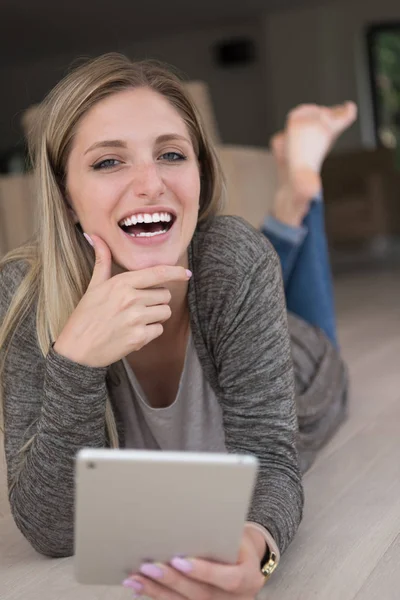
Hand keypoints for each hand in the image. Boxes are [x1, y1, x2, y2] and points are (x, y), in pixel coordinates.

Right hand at [53, 235, 190, 366]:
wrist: (76, 349)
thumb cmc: (85, 316)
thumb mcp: (93, 286)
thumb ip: (102, 261)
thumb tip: (94, 236)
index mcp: (122, 283)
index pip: (157, 273)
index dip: (175, 272)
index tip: (186, 273)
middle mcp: (131, 299)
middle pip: (165, 295)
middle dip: (156, 300)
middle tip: (137, 307)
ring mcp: (135, 319)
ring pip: (165, 312)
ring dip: (155, 316)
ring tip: (136, 320)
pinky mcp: (138, 338)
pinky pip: (159, 330)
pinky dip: (150, 332)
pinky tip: (133, 333)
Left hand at [123, 528, 265, 598]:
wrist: (246, 565)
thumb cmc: (238, 544)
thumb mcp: (238, 538)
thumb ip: (220, 537)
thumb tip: (191, 522)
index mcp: (248, 578)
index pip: (228, 579)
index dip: (204, 572)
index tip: (180, 561)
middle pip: (201, 594)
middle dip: (172, 580)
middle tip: (149, 565)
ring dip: (157, 590)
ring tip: (136, 578)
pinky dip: (156, 594)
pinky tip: (139, 586)